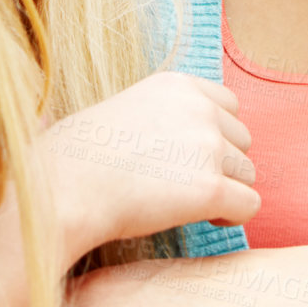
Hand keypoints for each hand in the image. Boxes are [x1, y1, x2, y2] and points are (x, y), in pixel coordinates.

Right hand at [45, 70, 259, 262]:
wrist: (58, 193)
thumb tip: (167, 137)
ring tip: (187, 205)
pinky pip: (249, 204)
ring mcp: (207, 147)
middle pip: (242, 140)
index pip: (229, 105)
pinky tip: (207, 220)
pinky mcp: (209, 187)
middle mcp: (199, 109)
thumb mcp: (119, 113)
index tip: (188, 158)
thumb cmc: (72, 161)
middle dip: (221, 164)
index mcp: (177, 85)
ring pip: (247, 173)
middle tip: (184, 186)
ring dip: (225, 190)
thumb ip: (157, 116)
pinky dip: (233, 215)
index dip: (215, 135)